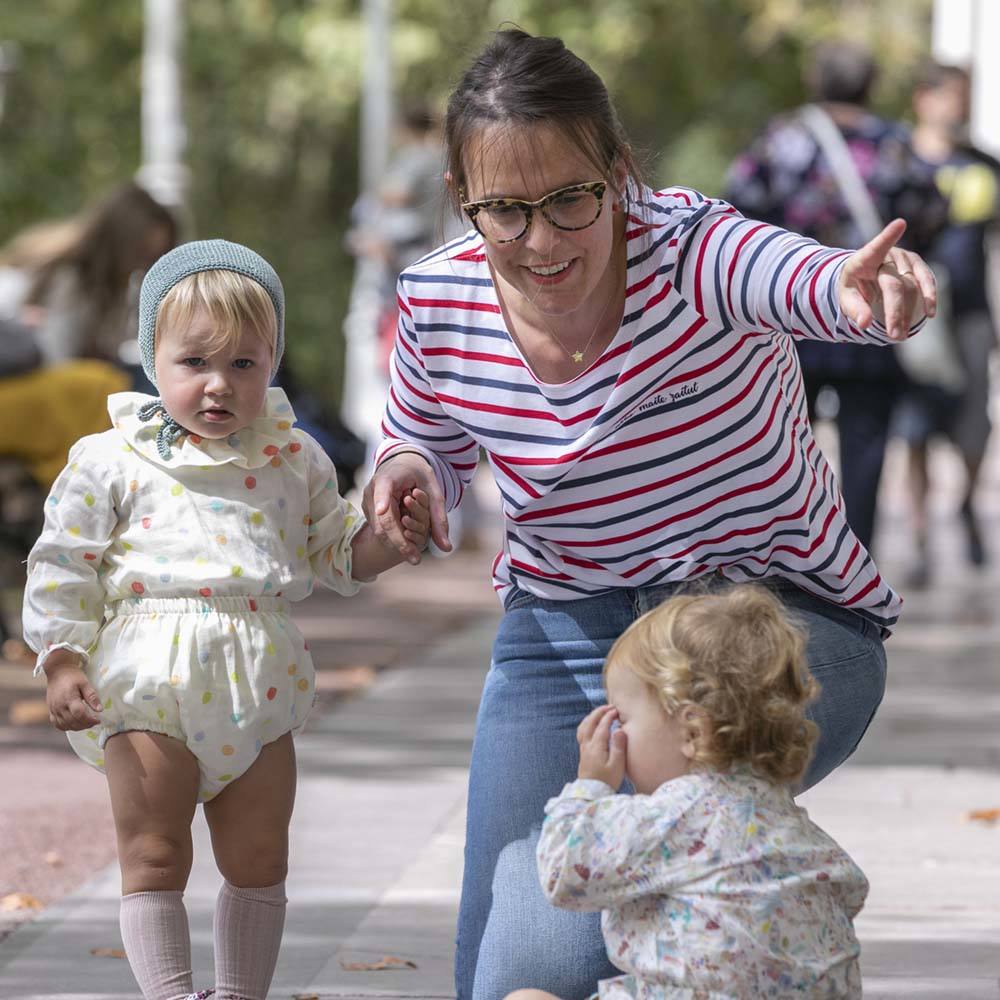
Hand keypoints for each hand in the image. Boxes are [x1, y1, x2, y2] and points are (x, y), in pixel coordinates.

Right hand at [44, 657, 101, 730]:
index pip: (79, 714)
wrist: (58, 671)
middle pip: (72, 722)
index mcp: (69, 698)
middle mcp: (59, 706)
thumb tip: (100, 709)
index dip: (89, 720)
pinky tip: (74, 724)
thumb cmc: (73, 676)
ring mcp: (53, 710)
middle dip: (85, 725)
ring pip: (65, 725)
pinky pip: (57, 724)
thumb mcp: (85, 683)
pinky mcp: (50, 711)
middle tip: (94, 722)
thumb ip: (92, 697)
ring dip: (77, 727)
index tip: (98, 720)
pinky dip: (66, 727)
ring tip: (86, 723)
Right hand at [361, 452, 450, 563]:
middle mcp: (373, 489)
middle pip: (382, 519)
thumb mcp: (434, 491)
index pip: (383, 489)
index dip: (381, 501)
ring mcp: (367, 500)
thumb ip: (439, 517)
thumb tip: (446, 548)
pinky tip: (406, 542)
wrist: (402, 463)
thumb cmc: (418, 474)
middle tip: (416, 559)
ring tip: (414, 554)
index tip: (381, 511)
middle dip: (398, 541)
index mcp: (388, 478)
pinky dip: (393, 537)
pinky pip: (379, 528)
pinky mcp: (368, 510)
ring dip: (396, 542)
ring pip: (379, 528)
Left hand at [577, 705, 626, 788]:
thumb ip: (618, 746)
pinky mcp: (583, 753)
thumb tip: (619, 729)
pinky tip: (592, 726)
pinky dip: (587, 724)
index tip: (617, 710)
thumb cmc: (607, 781)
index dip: (609, 716)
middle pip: (590, 722)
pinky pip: (582, 733)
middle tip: (610, 707)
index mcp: (596, 746)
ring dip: (592, 717)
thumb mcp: (617, 765)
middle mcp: (587, 745)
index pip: (602, 725)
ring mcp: (583, 749)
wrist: (592, 794)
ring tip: (601, 713)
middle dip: (599, 712)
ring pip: (584, 727)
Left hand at [837, 218, 936, 341]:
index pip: (876, 247)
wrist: (865, 276)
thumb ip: (854, 309)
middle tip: (893, 335)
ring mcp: (904, 259)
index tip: (900, 224)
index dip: (888, 236)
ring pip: (912, 287)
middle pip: (893, 285)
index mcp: (864, 259)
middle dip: (894, 312)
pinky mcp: (916, 265)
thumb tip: (864, 323)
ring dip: (909, 312)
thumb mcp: (846, 297)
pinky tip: (929, 313)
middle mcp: (887, 256)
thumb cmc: (854, 286)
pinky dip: (928, 298)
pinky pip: (926, 281)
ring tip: (901, 335)